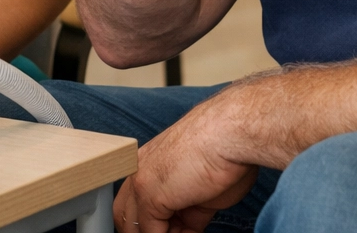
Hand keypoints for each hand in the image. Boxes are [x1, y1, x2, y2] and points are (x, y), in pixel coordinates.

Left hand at [113, 96, 256, 232]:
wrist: (229, 134)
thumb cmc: (225, 153)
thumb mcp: (204, 191)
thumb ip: (189, 212)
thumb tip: (186, 229)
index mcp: (151, 165)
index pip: (137, 205)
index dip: (153, 225)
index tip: (172, 231)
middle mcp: (140, 171)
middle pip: (127, 215)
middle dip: (147, 231)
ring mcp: (141, 181)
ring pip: (133, 225)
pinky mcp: (150, 194)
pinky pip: (151, 231)